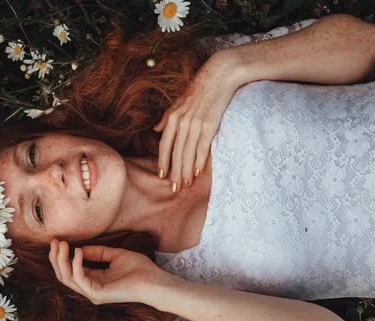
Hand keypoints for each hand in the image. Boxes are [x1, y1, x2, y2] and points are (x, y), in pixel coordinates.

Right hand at [49, 239, 168, 304]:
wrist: (154, 280)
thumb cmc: (139, 269)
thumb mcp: (115, 255)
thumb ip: (98, 252)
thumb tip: (79, 248)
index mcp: (94, 281)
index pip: (70, 270)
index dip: (62, 255)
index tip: (58, 240)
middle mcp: (90, 289)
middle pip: (64, 275)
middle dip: (56, 258)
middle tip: (55, 241)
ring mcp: (93, 293)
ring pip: (67, 278)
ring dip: (61, 260)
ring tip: (62, 244)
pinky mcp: (97, 293)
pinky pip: (79, 278)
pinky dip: (76, 264)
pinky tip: (77, 251)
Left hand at [153, 51, 240, 191]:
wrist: (218, 76)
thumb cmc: (199, 89)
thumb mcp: (178, 102)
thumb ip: (167, 118)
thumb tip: (156, 129)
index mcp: (173, 118)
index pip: (164, 144)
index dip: (162, 161)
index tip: (161, 176)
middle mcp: (182, 122)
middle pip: (175, 153)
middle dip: (174, 173)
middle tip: (174, 189)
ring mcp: (195, 124)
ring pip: (187, 153)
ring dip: (185, 171)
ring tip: (185, 185)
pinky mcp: (209, 124)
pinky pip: (202, 147)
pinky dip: (198, 161)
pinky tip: (196, 172)